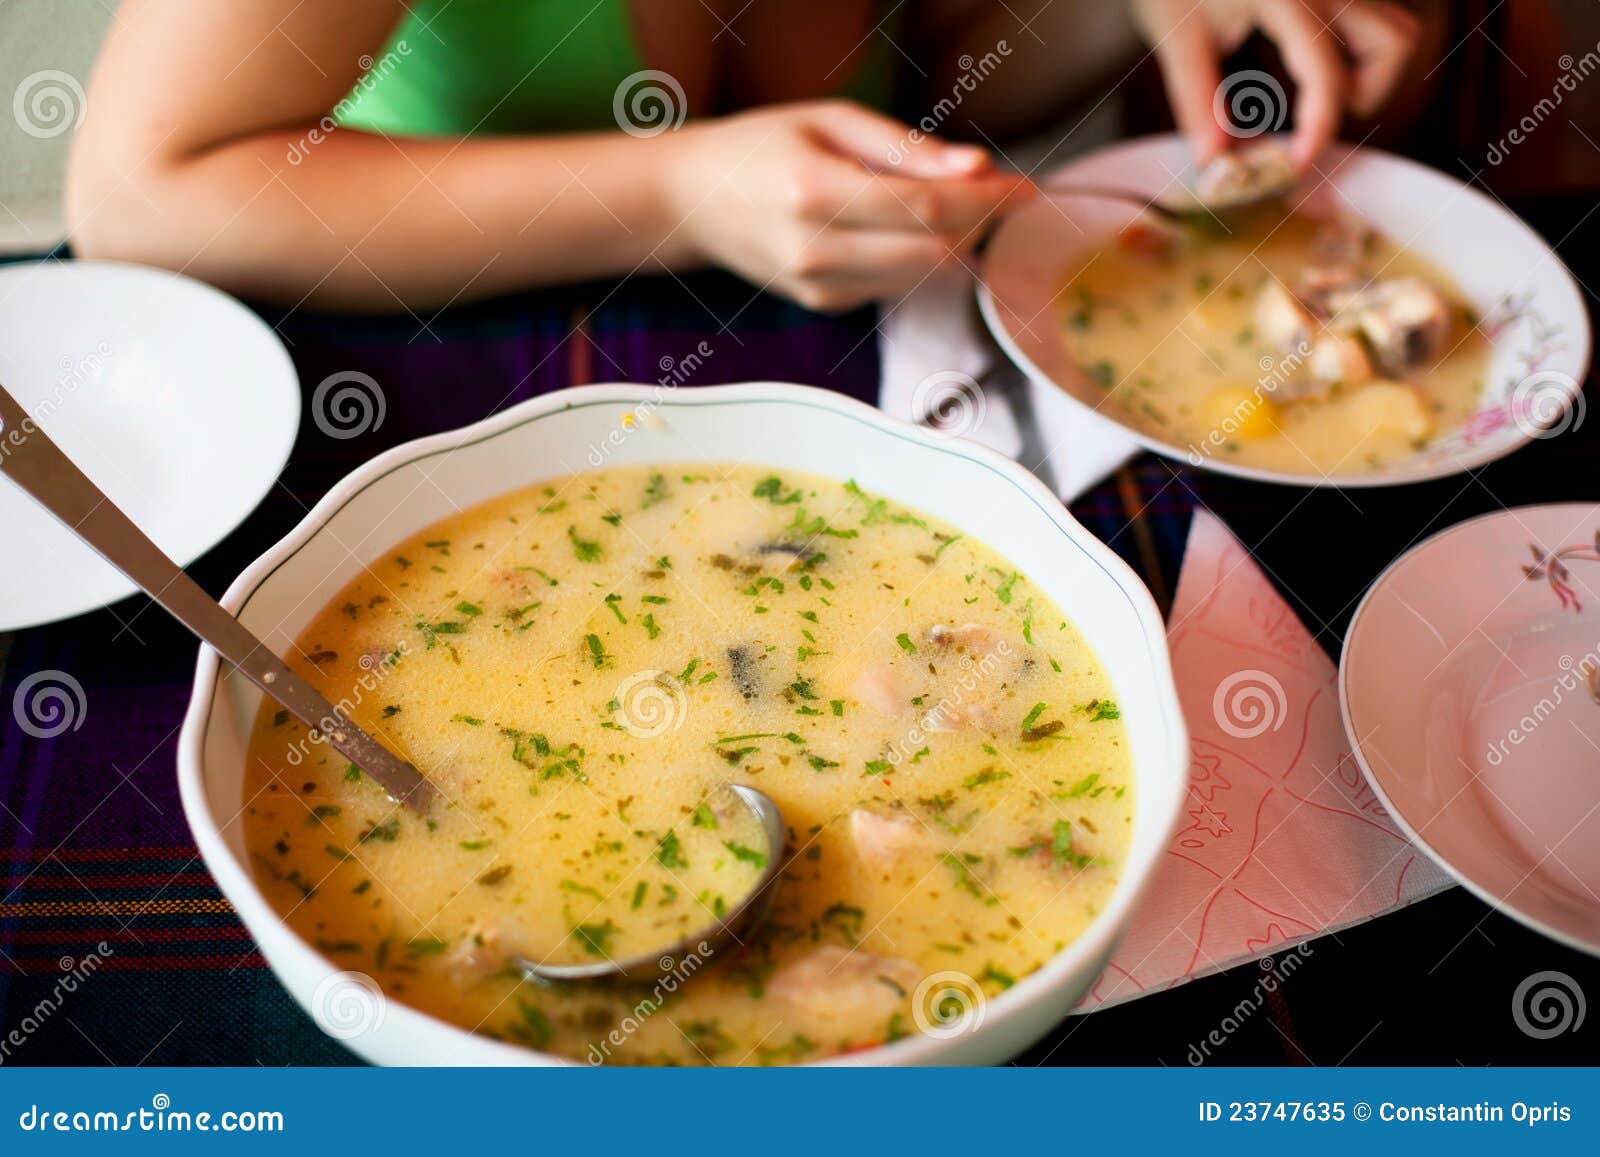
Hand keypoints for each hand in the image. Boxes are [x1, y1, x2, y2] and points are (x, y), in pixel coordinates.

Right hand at [662, 100, 1032, 311]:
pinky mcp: (824, 304)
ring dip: (957, 244)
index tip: (1027, 189)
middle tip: (1003, 193)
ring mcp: (819, 285)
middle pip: (935, 252)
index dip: (989, 201)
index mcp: (815, 191)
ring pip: (922, 277)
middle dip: (982, 226)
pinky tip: (911, 228)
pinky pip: (895, 286)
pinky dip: (919, 258)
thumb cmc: (761, 147)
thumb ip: (906, 149)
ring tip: (963, 205)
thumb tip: (976, 168)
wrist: (691, 201)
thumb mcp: (831, 122)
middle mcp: (816, 248)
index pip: (929, 208)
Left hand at [1133, 0, 1419, 168]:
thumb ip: (1197, 99)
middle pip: (1395, 42)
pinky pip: (1381, 9)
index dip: (1319, 128)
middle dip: (1368, 91)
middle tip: (1320, 112)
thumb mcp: (1176, 33)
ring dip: (1374, 66)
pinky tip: (1321, 55)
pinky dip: (1363, 42)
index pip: (1326, 73)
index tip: (1299, 163)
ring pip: (1399, 23)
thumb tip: (1214, 161)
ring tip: (1324, 85)